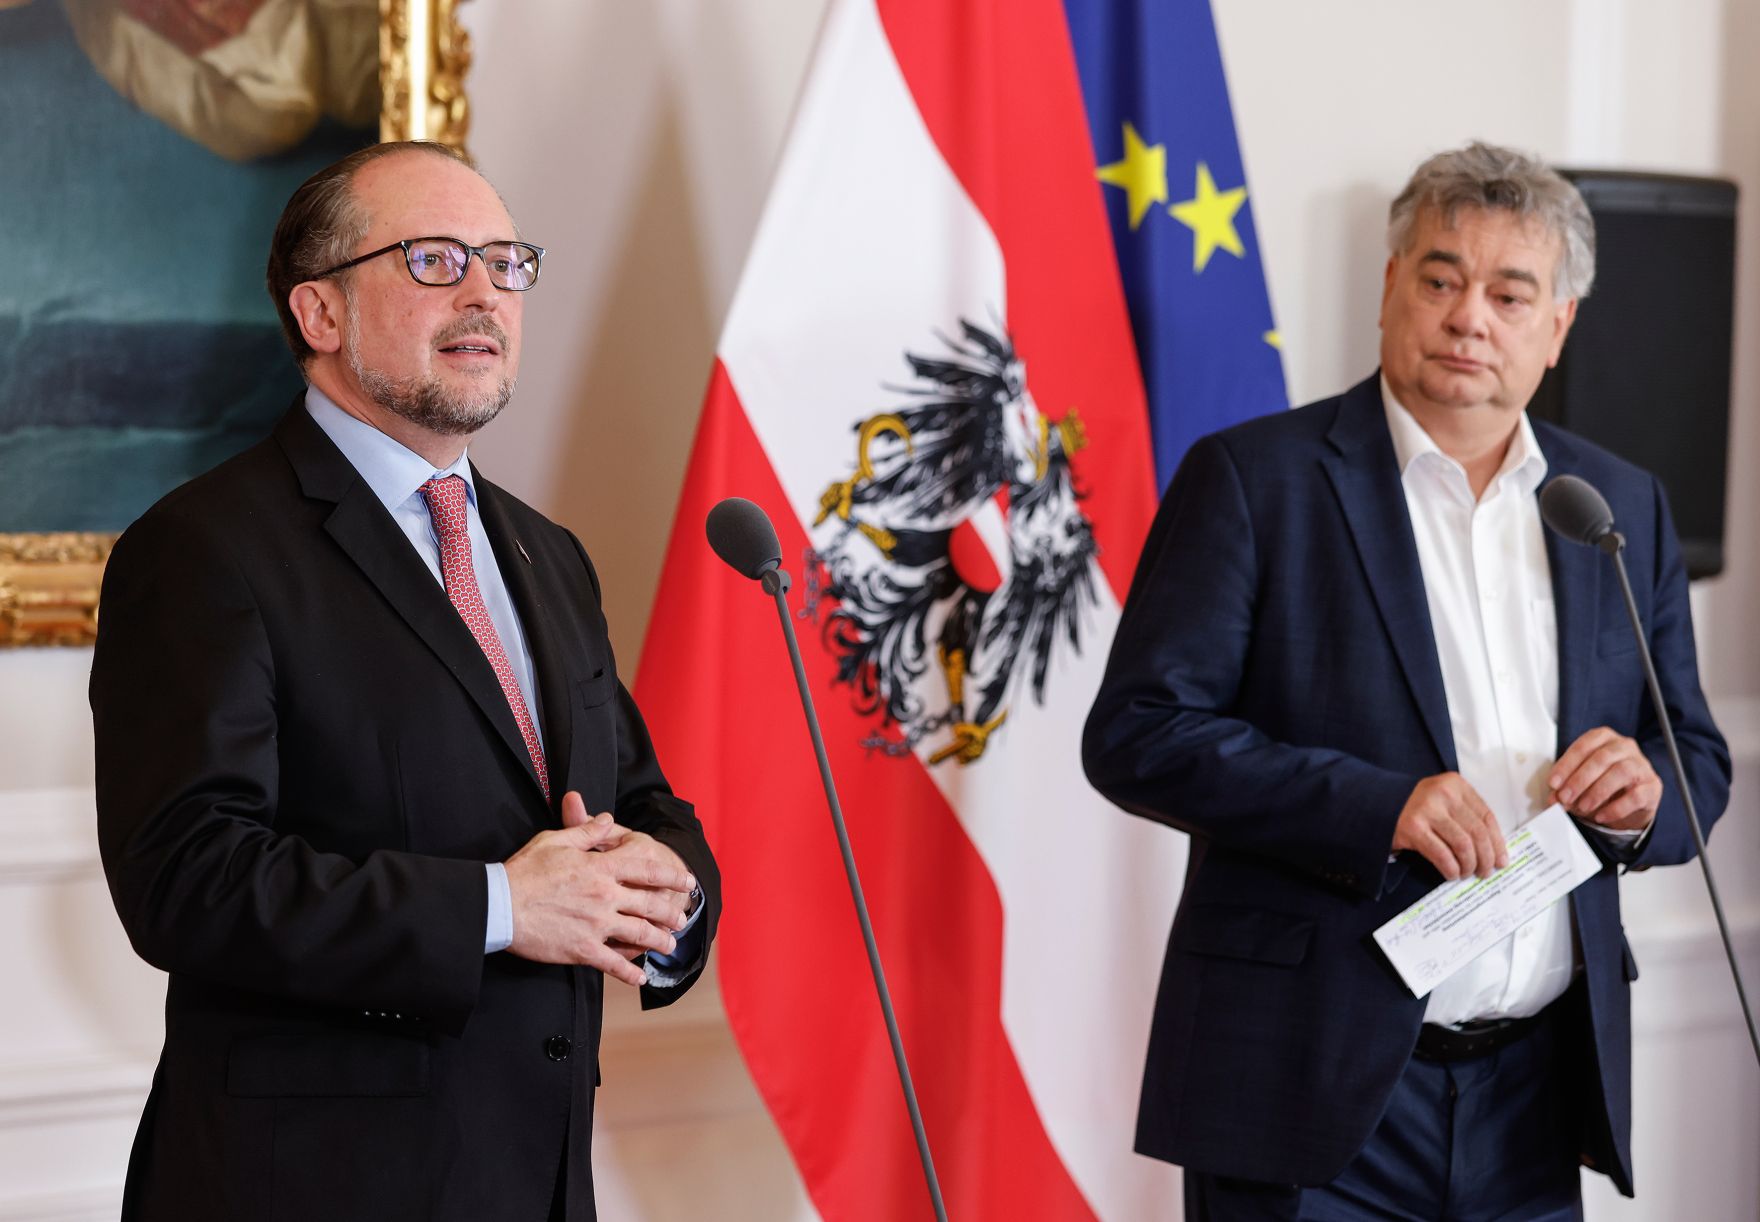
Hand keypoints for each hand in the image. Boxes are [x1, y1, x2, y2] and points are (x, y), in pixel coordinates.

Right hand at [503, 792, 697, 984]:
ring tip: (669, 945)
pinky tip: (640, 977)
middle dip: (671, 912)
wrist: (499, 905)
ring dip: (659, 940)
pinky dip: (629, 972)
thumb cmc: (525, 870)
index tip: (687, 880)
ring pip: (639, 934)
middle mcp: (605, 896)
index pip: (647, 868)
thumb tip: (608, 819)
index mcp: (600, 867)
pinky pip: (613, 963)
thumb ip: (586, 832)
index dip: (671, 874)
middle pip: (650, 904)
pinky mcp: (583, 949)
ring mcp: (596, 924)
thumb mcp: (556, 840)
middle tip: (682, 918)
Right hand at [1391, 772, 1506, 879]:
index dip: (1497, 842)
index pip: (1486, 816)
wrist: (1377, 804)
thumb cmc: (1416, 807)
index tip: (1501, 860)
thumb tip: (1495, 850)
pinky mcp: (1412, 828)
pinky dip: (1451, 868)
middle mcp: (1442, 793)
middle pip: (1477, 832)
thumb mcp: (1444, 800)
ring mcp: (1426, 810)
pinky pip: (1442, 854)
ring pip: (1463, 845)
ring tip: (1467, 873)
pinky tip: (1451, 873)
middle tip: (1485, 872)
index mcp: (1455, 784)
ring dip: (1469, 865)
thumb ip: (1466, 816)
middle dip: (1486, 858)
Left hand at [1550, 727, 1660, 831]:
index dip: (1566, 765)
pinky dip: (1616, 808)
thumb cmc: (1604, 782)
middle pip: (1602, 758)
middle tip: (1565, 798)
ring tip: (1583, 807)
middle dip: (1579, 780)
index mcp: (1604, 738)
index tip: (1553, 783)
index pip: (1583, 746)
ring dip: (1597, 792)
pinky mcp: (1652, 786)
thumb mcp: (1582, 782)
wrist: (1632, 801)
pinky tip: (1601, 816)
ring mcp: (1642, 765)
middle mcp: (1625, 746)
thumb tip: (1553, 798)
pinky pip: (1635, 796)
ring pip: (1621, 772)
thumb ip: (1567, 786)